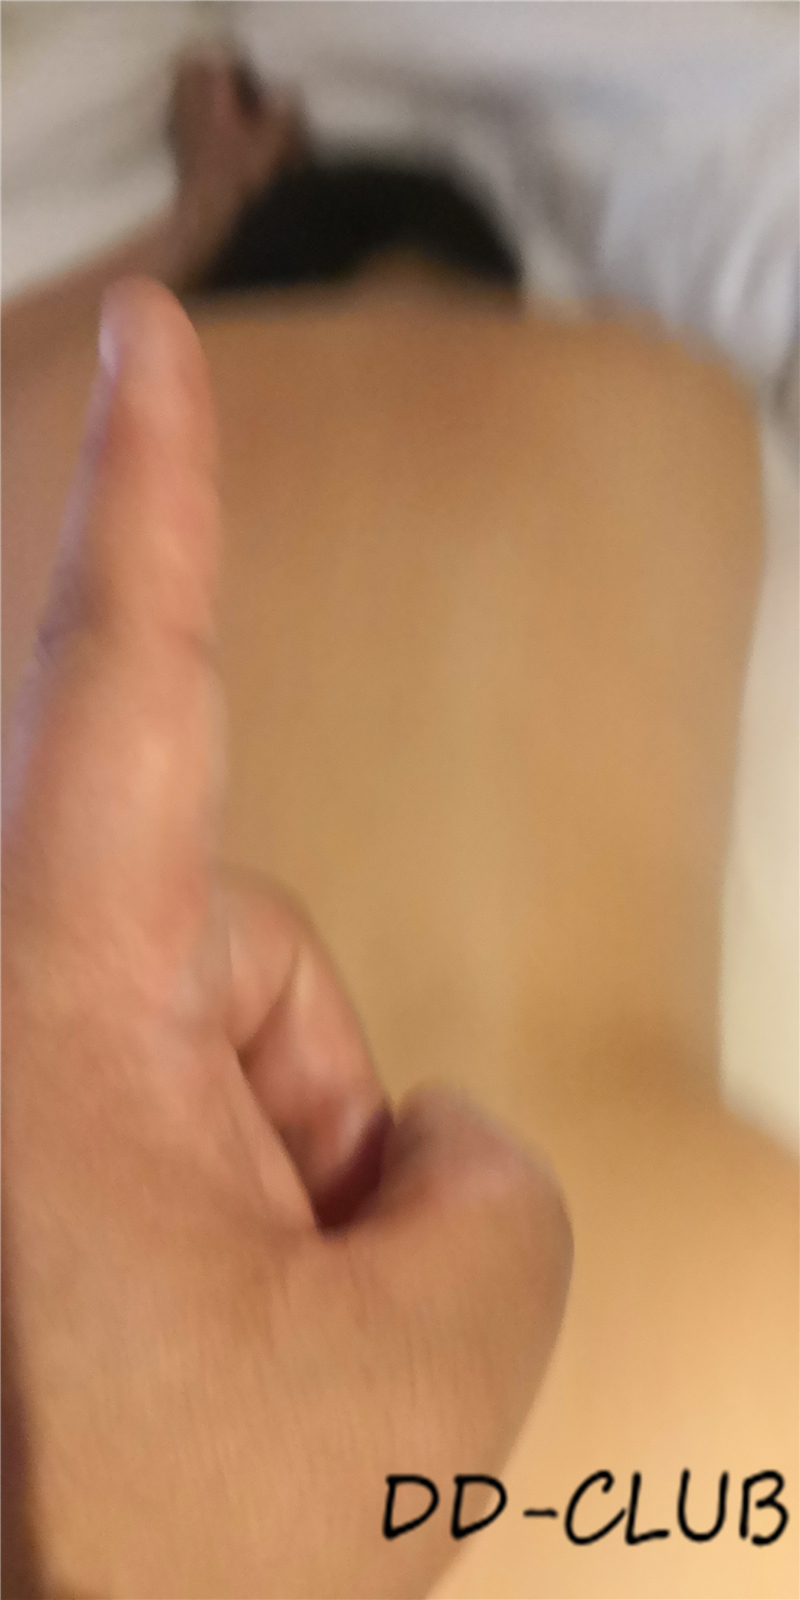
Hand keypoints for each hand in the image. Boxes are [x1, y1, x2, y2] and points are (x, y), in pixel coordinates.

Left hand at [2, 279, 570, 1599]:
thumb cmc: (147, 1559)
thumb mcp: (414, 1379)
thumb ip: (490, 1199)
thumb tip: (422, 1146)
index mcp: (39, 1015)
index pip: (124, 696)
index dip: (158, 498)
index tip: (157, 335)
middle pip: (253, 953)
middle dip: (320, 1101)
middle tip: (282, 1304)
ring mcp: (5, 1080)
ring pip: (230, 1051)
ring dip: (276, 1180)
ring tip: (224, 1351)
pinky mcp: (25, 1140)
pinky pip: (187, 1118)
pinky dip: (231, 1210)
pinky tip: (190, 1337)